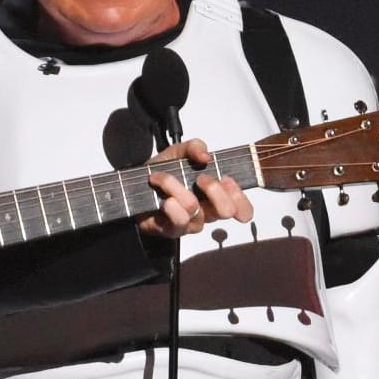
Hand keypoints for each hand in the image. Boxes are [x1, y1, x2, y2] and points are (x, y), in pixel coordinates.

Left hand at [136, 138, 253, 238]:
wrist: (135, 184)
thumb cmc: (164, 170)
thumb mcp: (180, 152)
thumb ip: (195, 147)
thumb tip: (205, 155)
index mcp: (216, 196)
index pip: (242, 210)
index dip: (239, 196)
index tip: (225, 179)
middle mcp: (206, 212)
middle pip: (226, 211)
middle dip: (215, 189)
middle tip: (200, 178)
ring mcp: (190, 223)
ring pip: (196, 210)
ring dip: (178, 188)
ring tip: (163, 178)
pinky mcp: (172, 230)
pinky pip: (179, 221)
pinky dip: (172, 205)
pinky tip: (163, 198)